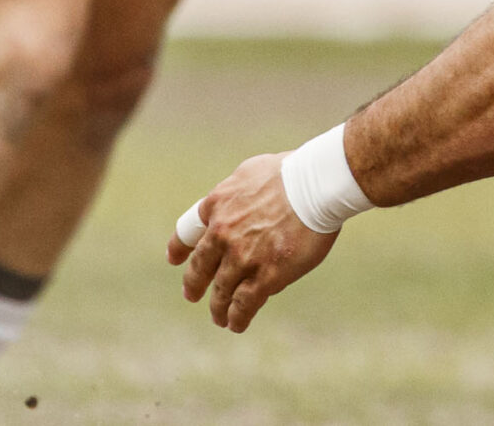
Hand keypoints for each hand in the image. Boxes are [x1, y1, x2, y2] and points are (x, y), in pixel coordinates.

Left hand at [170, 154, 337, 331]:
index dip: (180, 248)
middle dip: (194, 284)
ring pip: (222, 291)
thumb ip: (236, 192)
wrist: (318, 183)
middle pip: (200, 268)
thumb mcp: (251, 172)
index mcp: (217, 205)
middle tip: (192, 295)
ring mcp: (243, 257)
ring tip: (220, 318)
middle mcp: (223, 234)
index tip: (176, 259)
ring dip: (219, 308)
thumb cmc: (293, 170)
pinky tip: (237, 324)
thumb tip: (235, 202)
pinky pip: (245, 304)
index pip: (187, 232)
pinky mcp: (267, 275)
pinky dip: (238, 317)